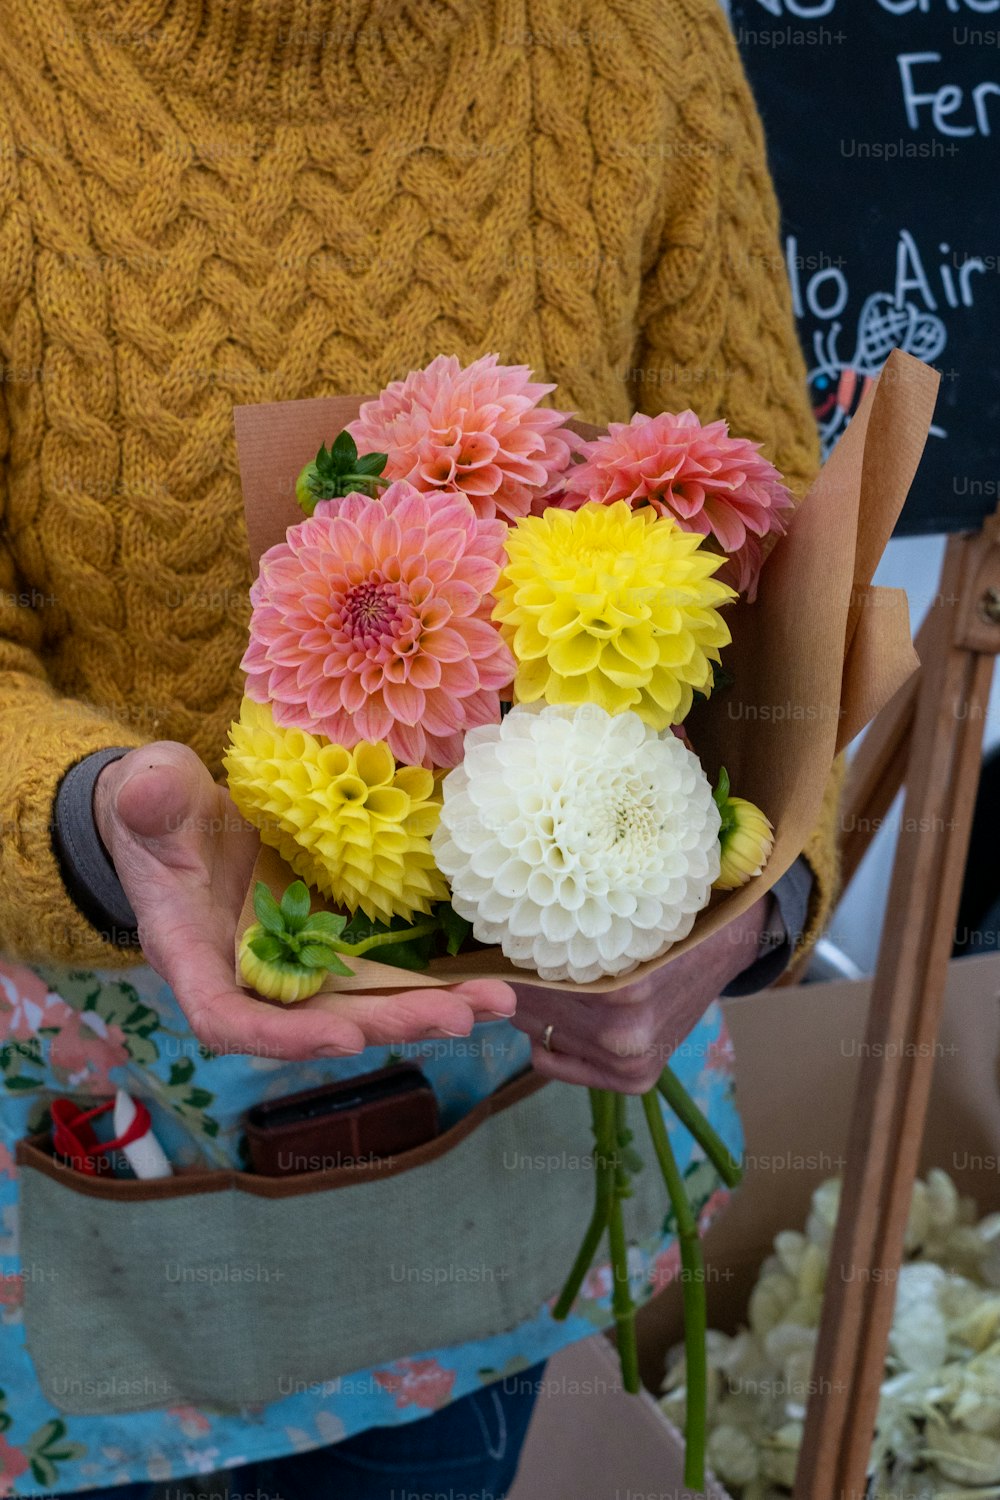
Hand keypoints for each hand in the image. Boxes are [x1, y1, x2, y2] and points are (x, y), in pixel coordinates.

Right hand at [94, 743, 515, 1059]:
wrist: (177, 816)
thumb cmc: (155, 809)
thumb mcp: (145, 795)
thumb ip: (147, 799)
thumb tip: (148, 793)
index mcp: (191, 954)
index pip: (227, 1018)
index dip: (283, 1034)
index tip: (343, 1036)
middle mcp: (247, 975)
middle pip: (317, 1020)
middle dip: (389, 1022)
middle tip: (462, 1018)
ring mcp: (291, 962)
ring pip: (359, 1003)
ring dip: (427, 1009)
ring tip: (494, 1003)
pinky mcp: (324, 941)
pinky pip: (378, 971)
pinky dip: (429, 979)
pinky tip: (484, 978)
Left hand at [511, 897, 778, 1091]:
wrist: (720, 945)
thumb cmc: (660, 922)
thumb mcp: (612, 919)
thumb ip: (561, 936)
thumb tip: (493, 941)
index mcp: (618, 989)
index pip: (526, 979)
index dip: (507, 955)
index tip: (499, 940)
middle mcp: (622, 1034)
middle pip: (526, 1008)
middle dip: (520, 982)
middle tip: (525, 957)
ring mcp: (628, 1062)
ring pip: (535, 1034)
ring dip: (537, 1008)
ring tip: (557, 979)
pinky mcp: (634, 1080)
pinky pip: (552, 1062)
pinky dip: (551, 1040)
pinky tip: (570, 1013)